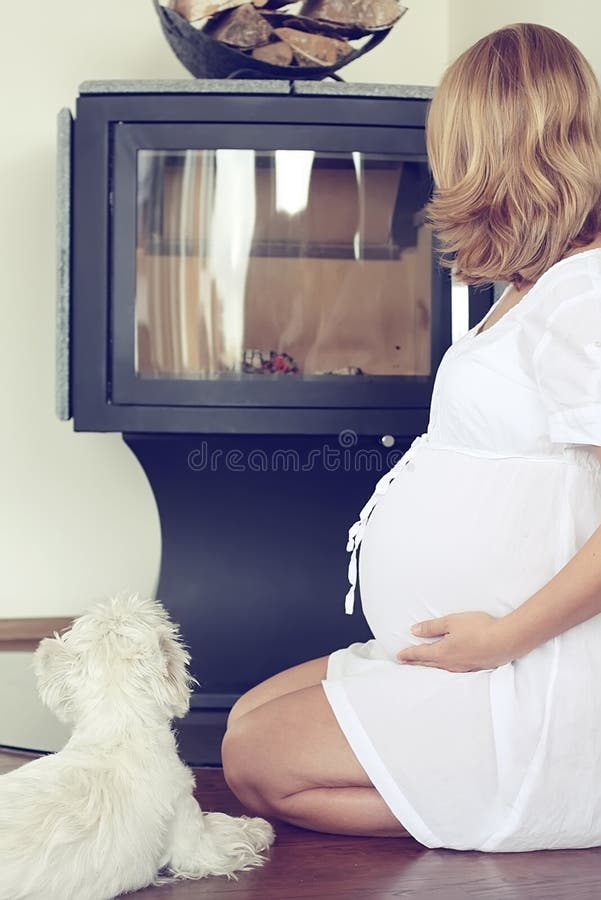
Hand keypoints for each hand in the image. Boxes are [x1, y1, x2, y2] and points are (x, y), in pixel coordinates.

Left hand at [396, 612, 514, 672]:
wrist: (505, 641)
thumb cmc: (478, 628)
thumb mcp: (451, 622)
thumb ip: (432, 627)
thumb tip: (414, 631)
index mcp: (442, 652)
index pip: (420, 653)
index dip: (408, 654)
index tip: (398, 656)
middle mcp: (450, 663)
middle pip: (428, 664)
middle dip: (415, 663)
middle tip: (404, 664)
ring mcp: (462, 668)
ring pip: (440, 669)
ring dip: (428, 667)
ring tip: (422, 666)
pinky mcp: (474, 668)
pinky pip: (452, 670)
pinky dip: (443, 669)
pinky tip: (446, 667)